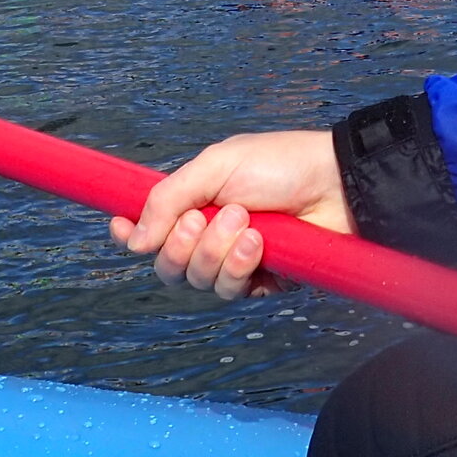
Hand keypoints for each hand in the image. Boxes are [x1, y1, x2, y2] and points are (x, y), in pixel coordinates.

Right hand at [109, 131, 353, 299]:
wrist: (336, 184)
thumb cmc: (279, 165)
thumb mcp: (217, 165)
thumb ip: (169, 199)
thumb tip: (130, 240)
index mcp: (194, 203)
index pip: (150, 229)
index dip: (129, 233)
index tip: (120, 227)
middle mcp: (209, 237)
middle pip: (168, 266)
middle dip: (181, 245)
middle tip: (205, 218)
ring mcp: (236, 262)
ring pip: (199, 282)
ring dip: (216, 252)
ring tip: (247, 224)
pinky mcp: (264, 282)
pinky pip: (234, 292)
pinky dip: (241, 268)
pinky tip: (261, 245)